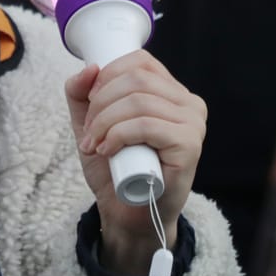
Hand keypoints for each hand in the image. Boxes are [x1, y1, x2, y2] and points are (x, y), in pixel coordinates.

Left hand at [65, 51, 206, 275]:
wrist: (128, 214)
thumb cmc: (116, 168)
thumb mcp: (92, 124)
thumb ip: (82, 94)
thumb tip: (89, 68)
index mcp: (172, 92)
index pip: (141, 61)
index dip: (108, 75)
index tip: (91, 102)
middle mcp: (189, 103)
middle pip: (136, 80)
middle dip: (101, 103)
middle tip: (89, 132)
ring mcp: (193, 124)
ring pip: (139, 101)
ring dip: (105, 122)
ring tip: (94, 144)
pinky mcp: (189, 146)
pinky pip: (145, 125)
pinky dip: (117, 135)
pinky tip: (107, 151)